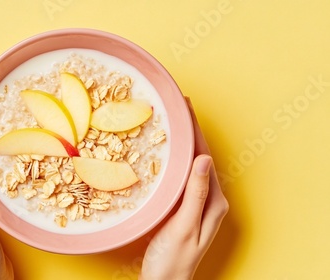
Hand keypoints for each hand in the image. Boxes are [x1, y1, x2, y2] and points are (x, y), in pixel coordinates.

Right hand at [140, 98, 228, 279]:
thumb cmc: (172, 259)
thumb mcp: (183, 226)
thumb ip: (194, 194)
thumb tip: (203, 159)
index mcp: (214, 202)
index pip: (205, 158)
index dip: (195, 131)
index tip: (186, 108)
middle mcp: (210, 199)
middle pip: (200, 158)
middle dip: (191, 131)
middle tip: (178, 107)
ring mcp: (197, 203)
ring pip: (191, 165)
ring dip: (183, 143)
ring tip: (173, 122)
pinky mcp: (185, 207)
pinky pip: (181, 176)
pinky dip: (175, 159)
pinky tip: (166, 152)